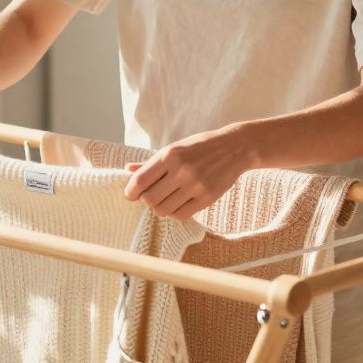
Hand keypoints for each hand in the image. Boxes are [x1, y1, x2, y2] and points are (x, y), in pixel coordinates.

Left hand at [123, 125, 252, 219]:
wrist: (234, 147)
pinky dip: (174, 212)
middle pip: (149, 199)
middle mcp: (181, 170)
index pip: (140, 181)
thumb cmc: (200, 147)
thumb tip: (127, 169)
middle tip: (151, 195)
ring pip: (163, 210)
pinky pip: (181, 215)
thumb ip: (150, 162)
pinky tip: (178, 203)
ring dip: (160, 207)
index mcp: (170, 155)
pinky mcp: (207, 197)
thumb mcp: (174, 148)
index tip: (130, 195)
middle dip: (145, 200)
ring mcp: (195, 185)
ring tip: (166, 199)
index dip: (130, 192)